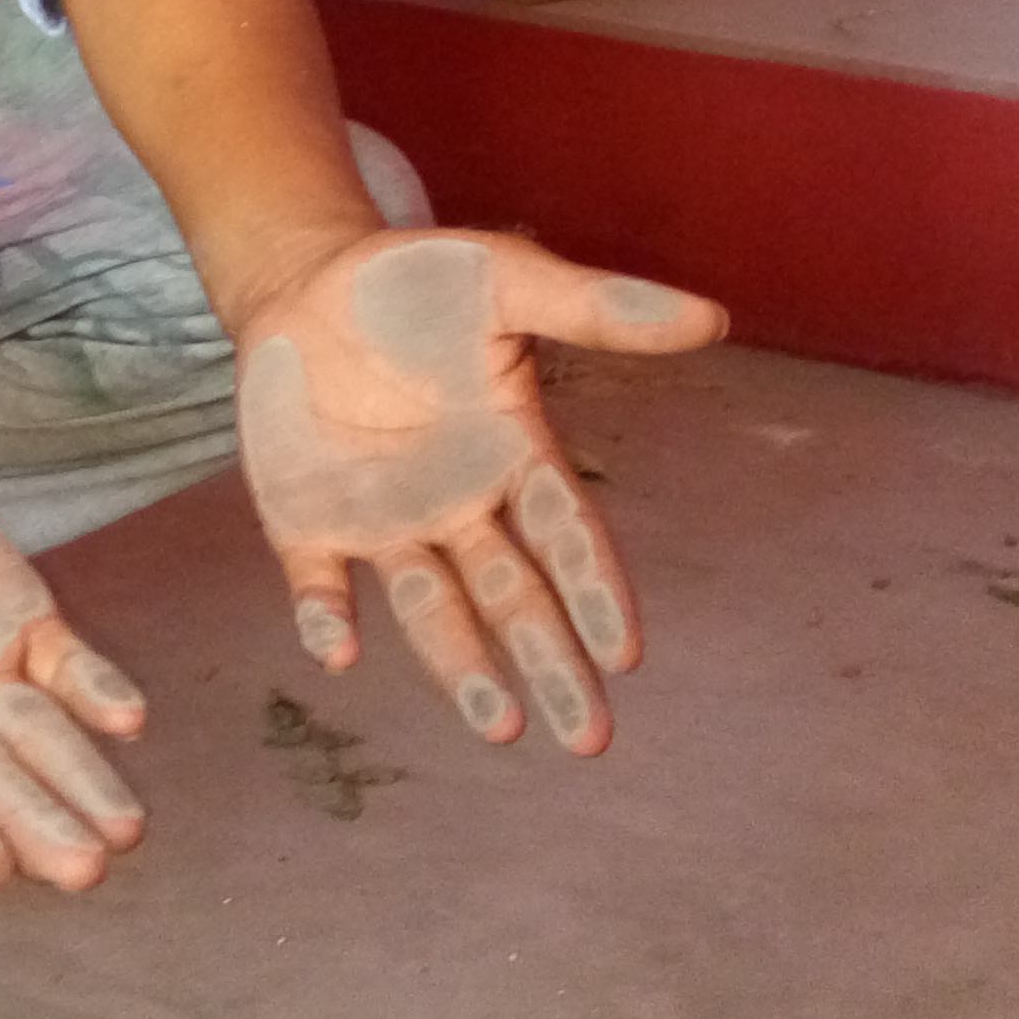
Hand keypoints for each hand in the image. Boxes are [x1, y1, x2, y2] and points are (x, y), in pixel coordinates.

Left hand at [230, 232, 723, 754]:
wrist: (305, 280)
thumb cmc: (418, 285)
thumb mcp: (508, 281)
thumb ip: (597, 308)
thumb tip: (712, 319)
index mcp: (512, 454)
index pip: (565, 533)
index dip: (594, 590)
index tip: (624, 652)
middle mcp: (457, 505)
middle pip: (512, 596)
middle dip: (550, 663)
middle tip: (587, 738)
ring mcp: (383, 520)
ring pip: (429, 608)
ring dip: (461, 666)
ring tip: (500, 728)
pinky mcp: (307, 522)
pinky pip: (318, 581)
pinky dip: (326, 616)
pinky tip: (337, 651)